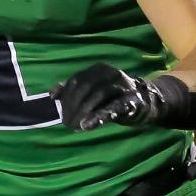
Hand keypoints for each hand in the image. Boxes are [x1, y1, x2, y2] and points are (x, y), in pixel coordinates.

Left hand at [52, 63, 173, 131]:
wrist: (143, 103)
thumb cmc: (112, 97)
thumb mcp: (92, 91)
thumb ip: (73, 91)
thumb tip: (53, 95)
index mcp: (99, 69)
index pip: (77, 80)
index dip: (66, 95)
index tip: (58, 108)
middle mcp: (111, 73)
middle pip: (87, 87)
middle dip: (74, 106)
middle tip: (67, 123)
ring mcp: (123, 86)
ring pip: (100, 95)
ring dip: (85, 112)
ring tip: (75, 126)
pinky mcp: (132, 101)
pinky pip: (115, 108)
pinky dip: (100, 116)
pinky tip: (89, 125)